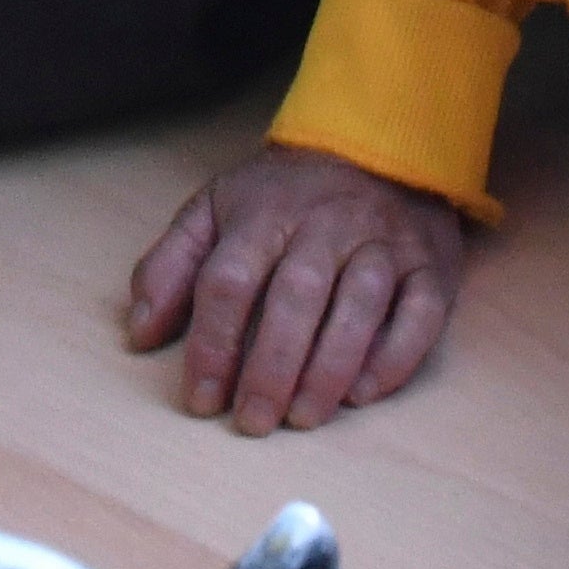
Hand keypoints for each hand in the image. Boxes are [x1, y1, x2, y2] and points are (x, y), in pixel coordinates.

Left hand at [120, 142, 470, 428]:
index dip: (211, 344)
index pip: (229, 279)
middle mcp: (327, 224)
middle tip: (254, 422)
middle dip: (271, 366)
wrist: (375, 146)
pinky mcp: (430, 263)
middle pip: (297, 296)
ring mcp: (384, 241)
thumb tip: (139, 334)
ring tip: (304, 417)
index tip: (202, 399)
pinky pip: (421, 312)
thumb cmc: (283, 196)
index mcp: (264, 212)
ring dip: (331, 368)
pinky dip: (395, 356)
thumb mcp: (214, 209)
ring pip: (361, 304)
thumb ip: (169, 266)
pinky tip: (363, 392)